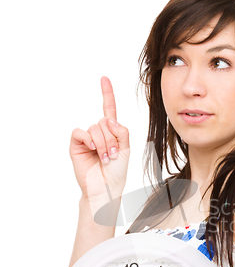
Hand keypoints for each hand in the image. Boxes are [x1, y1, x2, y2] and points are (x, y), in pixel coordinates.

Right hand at [69, 76, 129, 202]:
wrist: (105, 188)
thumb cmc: (117, 172)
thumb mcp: (126, 150)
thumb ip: (122, 132)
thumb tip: (109, 119)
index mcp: (112, 132)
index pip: (109, 109)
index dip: (107, 94)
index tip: (104, 78)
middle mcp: (99, 133)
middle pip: (105, 121)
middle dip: (112, 139)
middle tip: (113, 155)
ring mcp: (87, 138)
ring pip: (96, 127)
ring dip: (103, 143)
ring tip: (105, 158)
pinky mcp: (76, 144)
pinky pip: (81, 132)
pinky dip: (89, 139)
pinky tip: (93, 149)